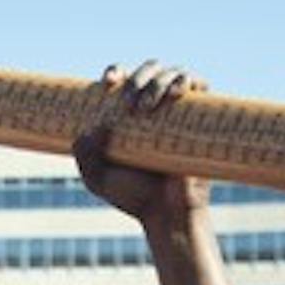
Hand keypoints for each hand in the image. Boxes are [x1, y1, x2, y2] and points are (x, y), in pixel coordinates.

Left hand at [73, 60, 208, 225]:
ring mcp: (178, 111)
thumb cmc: (132, 196)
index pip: (123, 78)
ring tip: (149, 107)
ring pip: (173, 73)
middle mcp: (155, 107)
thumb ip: (84, 152)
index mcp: (129, 113)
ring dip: (159, 80)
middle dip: (137, 78)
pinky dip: (188, 80)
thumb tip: (97, 125)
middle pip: (148, 70)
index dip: (116, 71)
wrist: (166, 213)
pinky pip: (200, 86)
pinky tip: (178, 92)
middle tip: (129, 103)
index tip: (108, 83)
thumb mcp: (96, 177)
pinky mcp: (201, 118)